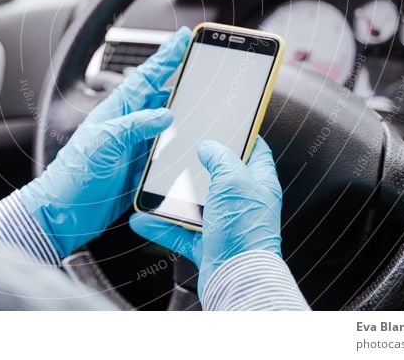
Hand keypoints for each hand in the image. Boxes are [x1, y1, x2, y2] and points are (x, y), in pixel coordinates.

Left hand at [19, 27, 191, 257]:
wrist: (63, 214)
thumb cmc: (72, 177)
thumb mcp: (103, 143)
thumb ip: (134, 126)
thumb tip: (165, 113)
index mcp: (115, 112)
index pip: (146, 77)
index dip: (165, 57)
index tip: (183, 38)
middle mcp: (126, 125)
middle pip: (159, 95)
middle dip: (179, 77)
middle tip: (200, 63)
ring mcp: (133, 146)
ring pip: (165, 122)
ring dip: (183, 110)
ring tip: (203, 98)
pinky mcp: (139, 169)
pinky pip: (164, 150)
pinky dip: (179, 143)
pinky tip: (192, 141)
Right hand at [129, 136, 281, 298]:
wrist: (236, 279)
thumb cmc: (245, 232)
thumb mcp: (234, 181)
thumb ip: (221, 157)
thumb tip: (209, 146)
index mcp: (258, 183)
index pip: (255, 150)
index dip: (242, 135)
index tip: (225, 124)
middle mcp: (243, 202)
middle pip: (219, 176)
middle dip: (197, 166)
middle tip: (181, 152)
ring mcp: (224, 223)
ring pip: (195, 203)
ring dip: (173, 198)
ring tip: (155, 186)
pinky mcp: (207, 243)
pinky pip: (180, 230)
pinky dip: (161, 225)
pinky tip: (145, 219)